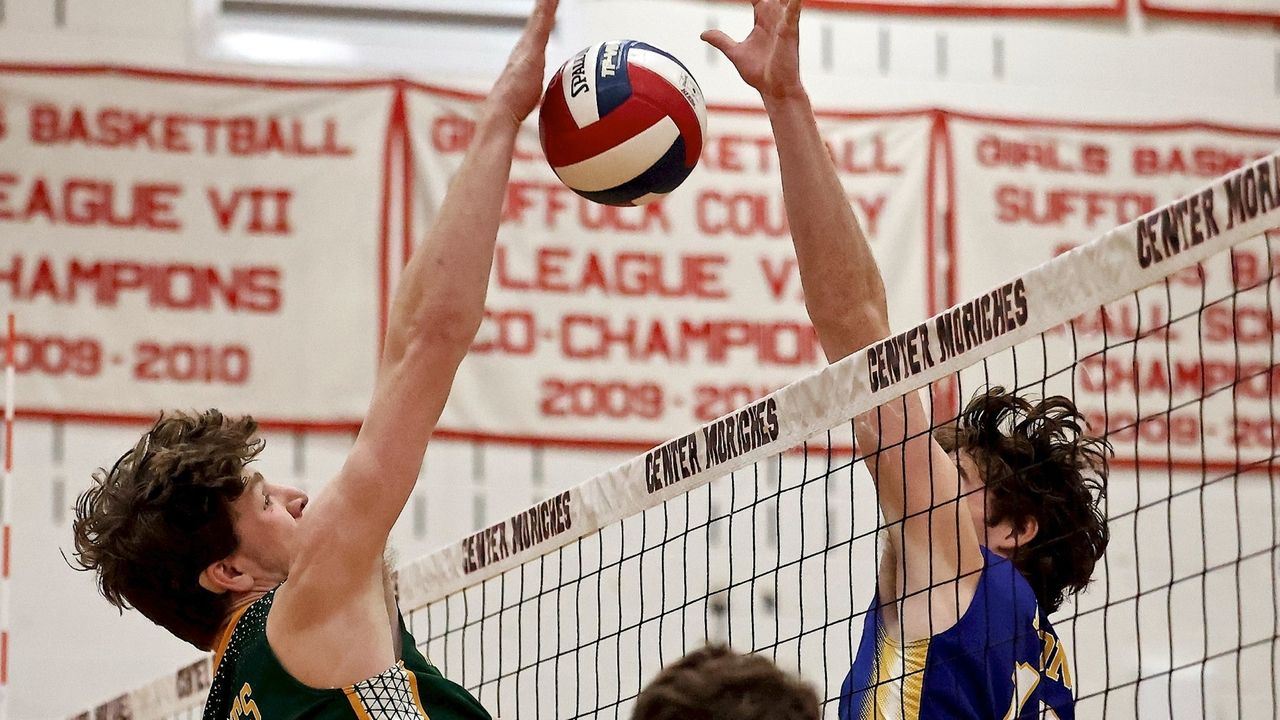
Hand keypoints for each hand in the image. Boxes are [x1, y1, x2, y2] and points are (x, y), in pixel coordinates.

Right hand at [486, 0, 558, 129]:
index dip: (542, 21)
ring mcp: (526, 45)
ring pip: (540, 16)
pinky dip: (548, 7)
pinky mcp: (531, 46)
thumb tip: (555, 111)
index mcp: (524, 56)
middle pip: (538, 19)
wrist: (501, 110)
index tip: (549, 9)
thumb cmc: (514, 109)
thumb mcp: (531, 99)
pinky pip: (543, 21)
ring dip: (547, 2)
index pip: (536, 34)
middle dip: (544, 5)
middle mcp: (523, 47)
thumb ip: (536, 97)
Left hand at [701, 0, 803, 101]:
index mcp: (763, 17)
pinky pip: (793, 11)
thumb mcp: (735, 53)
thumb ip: (721, 40)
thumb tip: (703, 34)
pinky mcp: (790, 31)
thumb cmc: (760, 72)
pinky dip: (793, 2)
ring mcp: (784, 22)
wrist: (773, 89)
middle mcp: (774, 16)